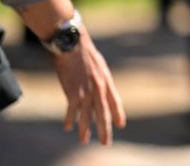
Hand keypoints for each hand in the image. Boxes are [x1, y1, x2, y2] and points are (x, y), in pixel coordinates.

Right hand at [53, 29, 125, 144]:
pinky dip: (70, 120)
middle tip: (105, 143)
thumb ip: (100, 79)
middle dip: (105, 129)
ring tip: (84, 141)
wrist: (73, 45)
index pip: (115, 102)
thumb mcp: (99, 66)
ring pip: (87, 116)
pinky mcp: (72, 92)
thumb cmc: (85, 53)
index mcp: (106, 81)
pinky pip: (72, 110)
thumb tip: (100, 89)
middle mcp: (98, 88)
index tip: (121, 125)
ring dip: (85, 130)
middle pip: (103, 113)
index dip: (118, 114)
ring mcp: (86, 91)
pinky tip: (68, 127)